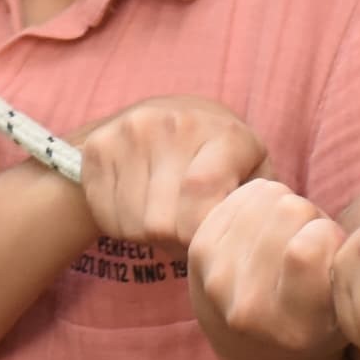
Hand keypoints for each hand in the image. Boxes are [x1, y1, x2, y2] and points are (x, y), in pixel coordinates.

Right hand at [74, 97, 264, 250]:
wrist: (166, 117)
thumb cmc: (221, 161)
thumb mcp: (253, 176)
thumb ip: (260, 208)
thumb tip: (257, 239)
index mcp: (224, 134)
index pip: (201, 194)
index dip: (199, 234)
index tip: (207, 241)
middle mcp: (175, 124)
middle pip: (163, 221)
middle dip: (176, 242)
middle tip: (188, 235)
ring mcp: (131, 131)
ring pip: (133, 224)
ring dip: (150, 237)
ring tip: (167, 220)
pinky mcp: (99, 145)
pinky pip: (104, 214)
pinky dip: (121, 226)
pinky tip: (140, 207)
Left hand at [189, 178, 346, 359]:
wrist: (256, 348)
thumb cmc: (318, 320)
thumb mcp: (347, 307)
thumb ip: (346, 272)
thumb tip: (314, 234)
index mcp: (294, 328)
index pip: (307, 249)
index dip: (329, 236)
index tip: (330, 254)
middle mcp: (246, 308)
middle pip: (290, 210)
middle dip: (310, 218)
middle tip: (308, 247)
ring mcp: (215, 278)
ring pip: (267, 194)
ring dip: (285, 208)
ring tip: (287, 240)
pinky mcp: (197, 250)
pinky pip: (243, 193)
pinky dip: (260, 202)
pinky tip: (263, 232)